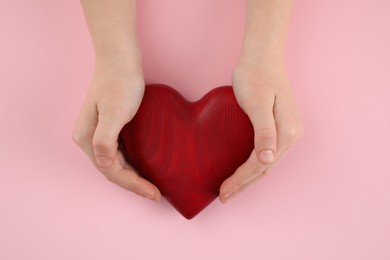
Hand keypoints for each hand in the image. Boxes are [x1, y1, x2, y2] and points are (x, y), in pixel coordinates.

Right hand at [72, 61, 160, 200]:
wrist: (120, 59)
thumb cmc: (120, 83)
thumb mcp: (115, 112)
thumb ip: (106, 140)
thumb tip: (104, 164)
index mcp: (87, 138)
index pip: (110, 171)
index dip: (133, 185)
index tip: (154, 193)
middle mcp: (89, 139)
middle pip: (112, 170)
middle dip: (134, 184)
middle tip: (156, 193)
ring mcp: (97, 133)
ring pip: (116, 163)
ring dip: (133, 176)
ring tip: (152, 185)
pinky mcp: (108, 127)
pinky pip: (120, 152)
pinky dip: (132, 162)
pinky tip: (146, 166)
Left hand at [219, 61, 303, 201]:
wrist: (262, 57)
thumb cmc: (256, 77)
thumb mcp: (258, 103)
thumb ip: (264, 131)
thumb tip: (267, 159)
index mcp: (287, 132)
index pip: (261, 165)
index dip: (242, 180)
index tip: (224, 192)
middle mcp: (290, 135)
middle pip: (264, 168)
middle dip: (244, 184)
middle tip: (224, 197)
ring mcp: (286, 132)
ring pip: (266, 164)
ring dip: (249, 178)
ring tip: (232, 189)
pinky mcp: (278, 127)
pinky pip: (265, 153)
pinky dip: (253, 166)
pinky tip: (242, 170)